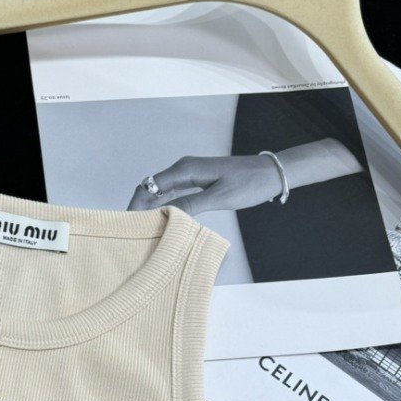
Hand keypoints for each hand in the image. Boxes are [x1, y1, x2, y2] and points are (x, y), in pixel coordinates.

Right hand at [128, 154, 282, 215]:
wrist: (271, 173)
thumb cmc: (249, 184)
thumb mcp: (220, 197)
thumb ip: (190, 204)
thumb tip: (164, 214)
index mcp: (185, 170)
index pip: (148, 187)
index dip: (135, 206)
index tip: (129, 225)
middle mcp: (183, 169)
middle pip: (150, 189)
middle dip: (139, 209)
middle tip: (134, 232)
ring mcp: (188, 175)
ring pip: (159, 192)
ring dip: (150, 209)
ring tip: (144, 230)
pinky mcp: (195, 181)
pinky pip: (171, 194)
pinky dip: (163, 207)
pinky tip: (161, 221)